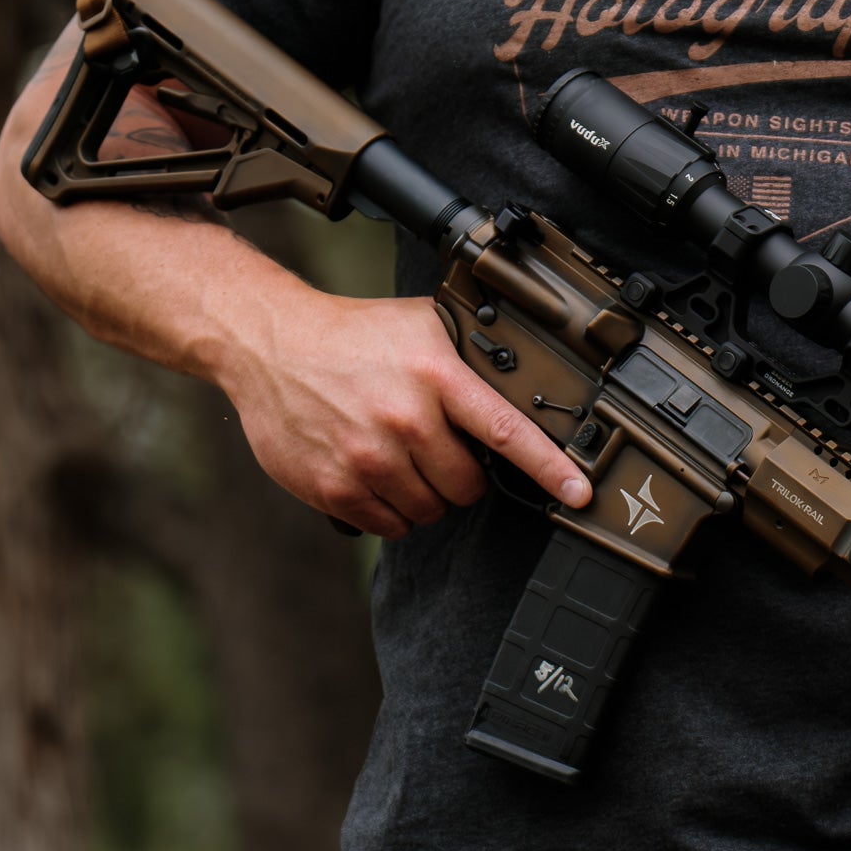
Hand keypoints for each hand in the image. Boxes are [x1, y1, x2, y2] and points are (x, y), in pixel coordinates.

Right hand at [212, 287, 589, 537]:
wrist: (271, 345)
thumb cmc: (351, 335)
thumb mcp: (420, 324)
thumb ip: (469, 355)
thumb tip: (521, 376)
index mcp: (435, 376)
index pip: (506, 431)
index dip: (549, 468)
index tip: (579, 492)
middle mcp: (404, 419)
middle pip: (467, 485)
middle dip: (462, 476)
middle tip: (438, 450)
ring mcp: (367, 457)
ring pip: (430, 510)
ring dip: (426, 495)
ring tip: (401, 458)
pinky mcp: (334, 487)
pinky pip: (389, 526)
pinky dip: (391, 511)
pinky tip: (376, 476)